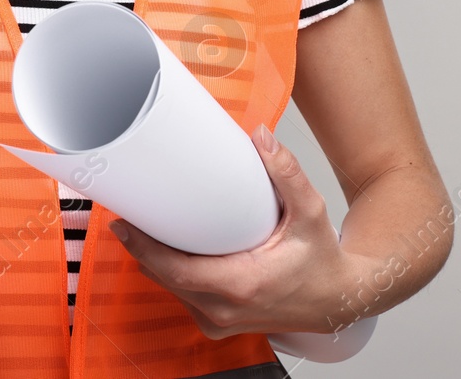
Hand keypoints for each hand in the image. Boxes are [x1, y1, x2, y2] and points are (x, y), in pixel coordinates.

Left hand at [107, 124, 371, 337]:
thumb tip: (260, 137)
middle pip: (164, 278)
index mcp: (243, 284)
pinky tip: (166, 251)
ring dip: (153, 261)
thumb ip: (287, 173)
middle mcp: (225, 309)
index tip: (123, 223)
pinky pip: (183, 298)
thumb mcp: (311, 212)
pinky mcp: (219, 323)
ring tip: (142, 227)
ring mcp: (220, 321)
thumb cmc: (322, 261)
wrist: (337, 300)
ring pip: (171, 290)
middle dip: (141, 248)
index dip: (143, 247)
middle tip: (128, 215)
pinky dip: (171, 275)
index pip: (176, 270)